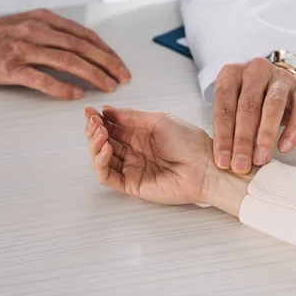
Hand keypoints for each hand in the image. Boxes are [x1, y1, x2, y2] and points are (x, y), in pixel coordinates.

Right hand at [0, 9, 130, 98]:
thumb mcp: (25, 24)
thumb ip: (52, 34)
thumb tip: (81, 49)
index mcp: (43, 20)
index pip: (84, 35)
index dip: (106, 51)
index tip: (120, 64)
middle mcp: (37, 31)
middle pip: (81, 48)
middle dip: (107, 63)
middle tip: (124, 78)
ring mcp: (23, 49)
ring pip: (67, 61)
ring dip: (92, 74)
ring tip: (108, 86)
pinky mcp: (10, 68)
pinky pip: (41, 78)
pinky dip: (61, 87)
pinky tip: (77, 95)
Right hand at [84, 106, 252, 215]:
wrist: (206, 166)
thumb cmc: (190, 142)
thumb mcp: (159, 119)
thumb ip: (131, 116)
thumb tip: (107, 110)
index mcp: (141, 135)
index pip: (111, 127)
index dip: (98, 119)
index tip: (89, 111)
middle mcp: (134, 151)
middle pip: (103, 142)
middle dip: (93, 130)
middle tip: (93, 122)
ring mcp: (132, 168)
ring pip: (101, 159)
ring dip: (94, 145)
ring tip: (99, 133)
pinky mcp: (133, 185)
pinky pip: (108, 177)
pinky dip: (101, 163)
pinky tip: (107, 149)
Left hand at [213, 58, 295, 173]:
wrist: (280, 84)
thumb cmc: (250, 100)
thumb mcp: (233, 107)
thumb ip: (228, 127)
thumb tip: (226, 160)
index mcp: (231, 74)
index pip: (224, 106)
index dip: (222, 136)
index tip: (222, 161)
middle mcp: (255, 71)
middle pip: (248, 107)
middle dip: (243, 140)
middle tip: (241, 165)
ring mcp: (281, 77)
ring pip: (273, 105)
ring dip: (266, 135)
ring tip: (261, 159)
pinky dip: (292, 130)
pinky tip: (284, 148)